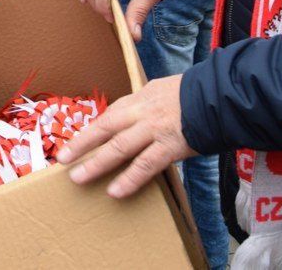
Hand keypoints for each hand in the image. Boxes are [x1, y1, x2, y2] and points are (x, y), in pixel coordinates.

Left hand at [56, 76, 194, 197]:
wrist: (218, 97)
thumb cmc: (192, 94)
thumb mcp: (162, 90)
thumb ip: (145, 104)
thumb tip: (131, 117)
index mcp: (139, 97)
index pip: (109, 115)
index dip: (90, 131)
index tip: (75, 144)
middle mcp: (142, 112)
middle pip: (105, 128)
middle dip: (82, 144)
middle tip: (63, 159)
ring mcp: (154, 129)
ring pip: (119, 148)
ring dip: (97, 164)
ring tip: (79, 178)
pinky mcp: (169, 146)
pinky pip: (145, 165)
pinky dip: (129, 179)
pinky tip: (115, 191)